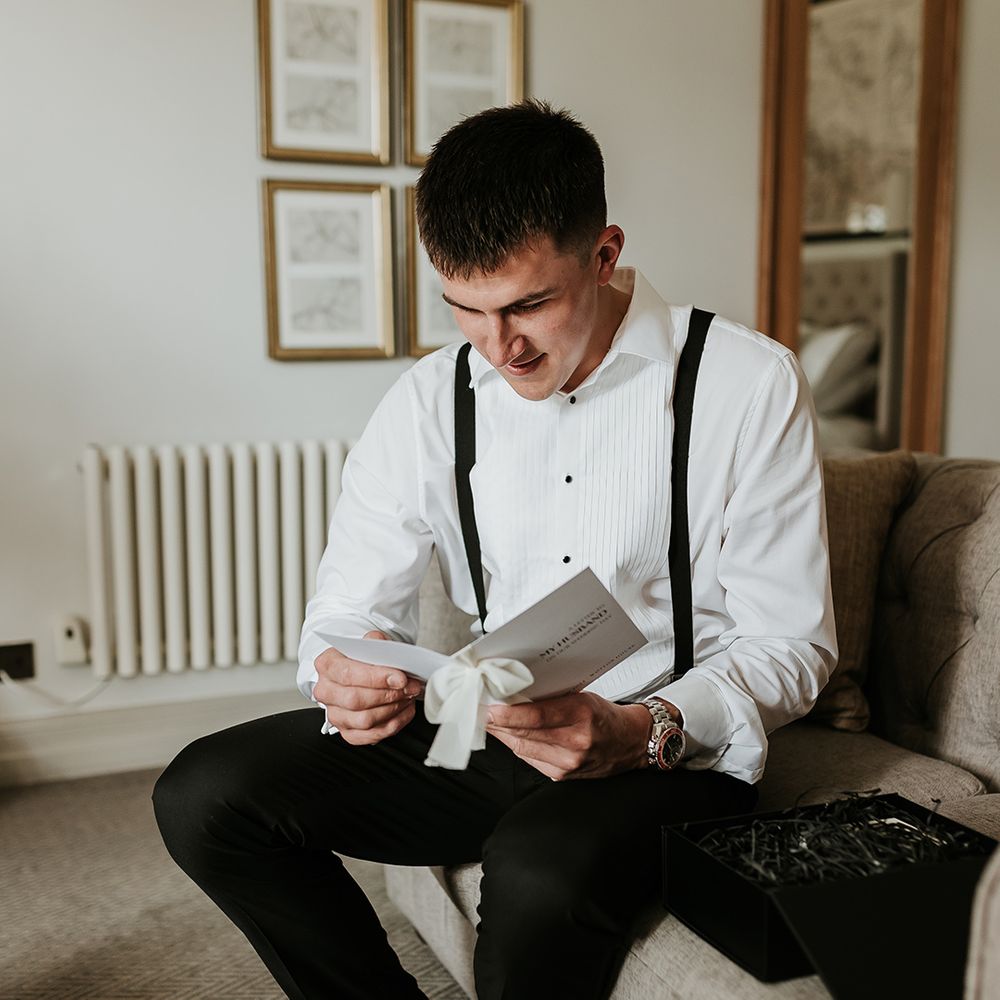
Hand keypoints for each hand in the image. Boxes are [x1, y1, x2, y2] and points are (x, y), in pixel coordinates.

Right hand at [313, 630, 424, 745]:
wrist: (362, 670)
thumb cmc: (366, 657)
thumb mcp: (372, 642)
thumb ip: (380, 645)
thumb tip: (393, 658)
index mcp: (327, 664)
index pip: (348, 674)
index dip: (376, 678)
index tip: (400, 678)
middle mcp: (326, 691)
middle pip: (355, 699)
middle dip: (388, 694)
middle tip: (410, 687)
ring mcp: (334, 714)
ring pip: (364, 720)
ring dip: (392, 709)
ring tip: (407, 697)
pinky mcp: (347, 732)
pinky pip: (370, 736)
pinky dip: (392, 725)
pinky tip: (403, 711)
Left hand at [485, 692, 651, 780]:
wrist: (630, 742)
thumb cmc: (605, 715)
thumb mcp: (582, 697)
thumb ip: (551, 699)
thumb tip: (514, 696)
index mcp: (582, 715)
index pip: (536, 716)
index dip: (507, 714)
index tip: (488, 707)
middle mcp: (576, 742)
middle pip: (524, 734)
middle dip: (497, 723)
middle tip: (480, 711)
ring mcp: (569, 762)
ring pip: (522, 748)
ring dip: (502, 735)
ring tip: (489, 722)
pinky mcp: (563, 775)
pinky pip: (530, 759)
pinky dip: (516, 746)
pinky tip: (508, 736)